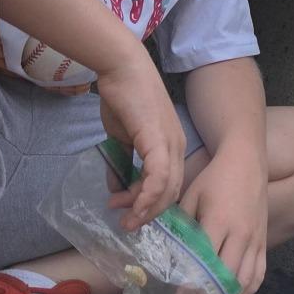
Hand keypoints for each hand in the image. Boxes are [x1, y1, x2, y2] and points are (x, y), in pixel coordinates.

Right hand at [96, 53, 185, 230]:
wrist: (122, 68)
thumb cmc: (123, 97)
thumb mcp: (122, 137)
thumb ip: (122, 160)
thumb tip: (115, 185)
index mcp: (172, 147)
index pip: (168, 186)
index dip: (149, 204)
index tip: (127, 213)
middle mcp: (177, 147)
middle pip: (171, 192)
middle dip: (148, 213)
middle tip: (126, 224)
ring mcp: (171, 143)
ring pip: (167, 189)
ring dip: (145, 209)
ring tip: (125, 220)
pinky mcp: (159, 140)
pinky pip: (158, 176)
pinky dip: (146, 195)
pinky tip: (132, 205)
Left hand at [179, 156, 267, 293]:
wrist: (247, 162)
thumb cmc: (214, 179)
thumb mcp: (190, 196)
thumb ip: (178, 224)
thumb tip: (154, 243)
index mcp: (220, 221)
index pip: (205, 261)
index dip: (193, 284)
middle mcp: (241, 233)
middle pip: (227, 275)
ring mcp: (256, 239)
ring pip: (245, 279)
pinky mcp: (264, 241)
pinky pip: (259, 272)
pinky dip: (248, 291)